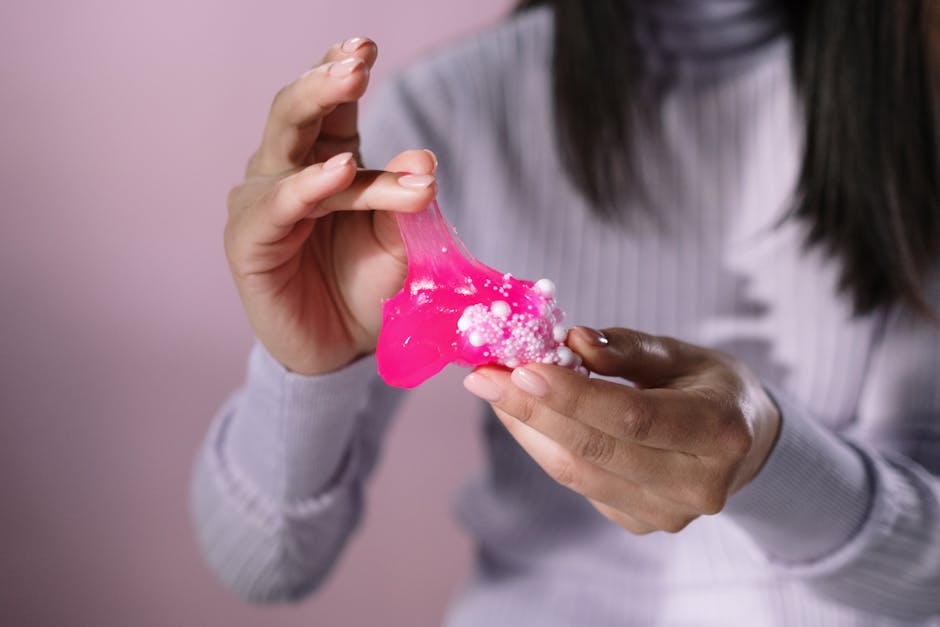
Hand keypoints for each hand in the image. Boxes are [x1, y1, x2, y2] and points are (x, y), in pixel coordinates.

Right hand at [225, 37, 437, 374]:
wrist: (340, 349)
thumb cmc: (367, 286)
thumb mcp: (399, 241)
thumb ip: (408, 201)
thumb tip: (424, 157)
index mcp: (327, 160)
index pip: (332, 107)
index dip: (343, 69)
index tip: (366, 44)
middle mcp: (289, 170)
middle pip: (297, 111)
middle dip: (326, 79)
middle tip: (358, 58)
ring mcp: (264, 202)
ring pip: (294, 150)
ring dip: (323, 112)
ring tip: (357, 84)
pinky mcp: (250, 240)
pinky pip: (280, 206)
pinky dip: (309, 185)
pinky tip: (339, 169)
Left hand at [462, 327, 780, 533]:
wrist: (744, 444)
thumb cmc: (709, 387)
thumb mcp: (682, 354)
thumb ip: (627, 349)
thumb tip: (570, 343)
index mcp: (720, 431)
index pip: (633, 418)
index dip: (573, 396)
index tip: (519, 369)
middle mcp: (700, 484)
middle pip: (597, 451)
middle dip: (531, 411)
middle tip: (482, 377)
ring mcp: (669, 513)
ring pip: (578, 474)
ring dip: (527, 429)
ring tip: (492, 390)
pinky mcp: (641, 523)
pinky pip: (579, 484)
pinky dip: (544, 447)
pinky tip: (524, 416)